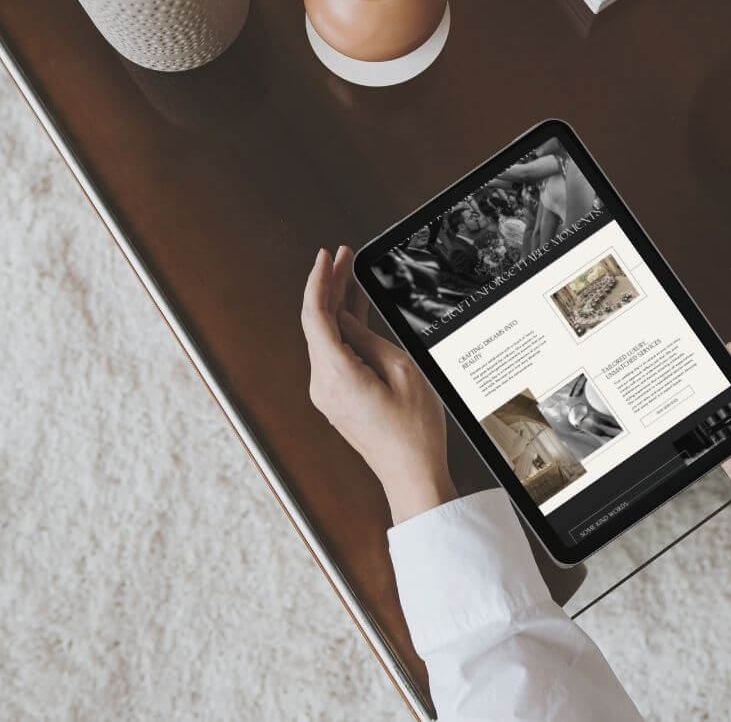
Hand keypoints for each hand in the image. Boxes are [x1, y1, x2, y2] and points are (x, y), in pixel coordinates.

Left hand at [301, 246, 456, 523]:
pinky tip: (354, 308)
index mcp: (335, 375)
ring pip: (325, 336)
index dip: (319, 280)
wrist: (411, 473)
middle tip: (343, 256)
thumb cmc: (414, 431)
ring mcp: (327, 392)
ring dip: (337, 304)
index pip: (316, 315)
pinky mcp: (337, 397)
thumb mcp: (400, 369)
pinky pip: (334, 353)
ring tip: (350, 274)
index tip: (327, 256)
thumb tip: (347, 317)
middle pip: (318, 322)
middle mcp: (323, 384)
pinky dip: (343, 328)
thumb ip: (367, 337)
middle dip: (329, 286)